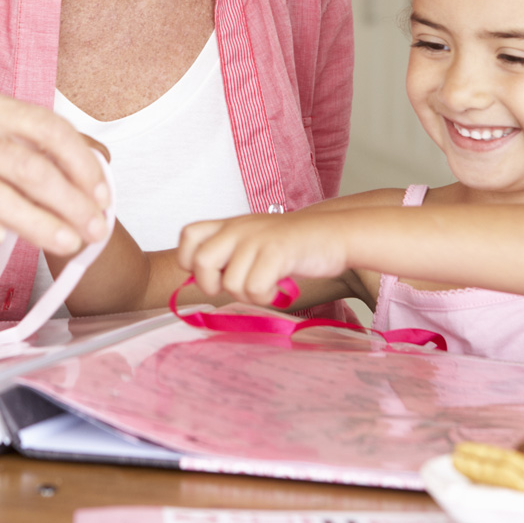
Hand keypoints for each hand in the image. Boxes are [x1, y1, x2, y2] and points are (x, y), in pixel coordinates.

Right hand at [0, 90, 111, 254]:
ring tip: (71, 243)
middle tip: (96, 229)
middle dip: (71, 201)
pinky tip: (1, 241)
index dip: (82, 163)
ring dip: (40, 223)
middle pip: (28, 167)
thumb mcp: (1, 142)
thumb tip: (104, 170)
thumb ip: (48, 151)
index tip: (103, 195)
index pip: (48, 128)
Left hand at [178, 211, 350, 304]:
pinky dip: (265, 298)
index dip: (189, 260)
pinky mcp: (277, 251)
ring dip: (247, 295)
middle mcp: (239, 228)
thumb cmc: (293, 245)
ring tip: (266, 287)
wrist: (335, 234)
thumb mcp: (254, 242)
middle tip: (236, 287)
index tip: (213, 273)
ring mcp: (258, 238)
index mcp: (231, 224)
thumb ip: (229, 255)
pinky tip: (277, 289)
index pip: (188, 235)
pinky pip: (255, 288)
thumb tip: (204, 283)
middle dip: (212, 285)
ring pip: (229, 283)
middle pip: (200, 261)